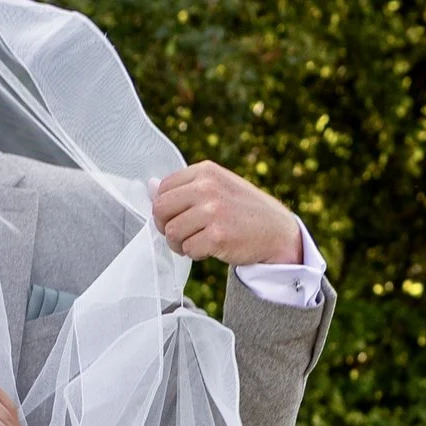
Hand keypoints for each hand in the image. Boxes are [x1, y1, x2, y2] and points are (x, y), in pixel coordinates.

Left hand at [150, 161, 302, 267]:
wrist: (276, 231)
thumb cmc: (242, 210)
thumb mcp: (217, 187)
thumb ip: (185, 188)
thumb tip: (149, 186)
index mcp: (205, 171)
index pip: (163, 188)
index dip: (165, 208)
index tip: (178, 217)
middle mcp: (207, 187)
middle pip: (160, 210)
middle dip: (165, 227)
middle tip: (182, 234)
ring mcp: (213, 211)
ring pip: (171, 233)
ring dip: (180, 244)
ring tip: (199, 241)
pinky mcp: (217, 235)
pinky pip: (188, 249)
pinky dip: (196, 254)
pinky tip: (211, 248)